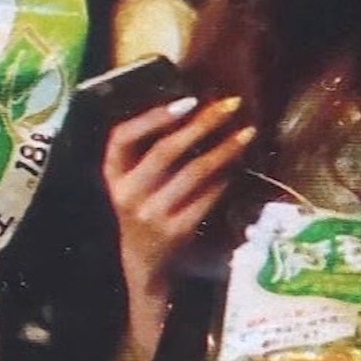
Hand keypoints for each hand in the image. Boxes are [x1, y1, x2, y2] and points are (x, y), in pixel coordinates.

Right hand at [104, 95, 255, 295]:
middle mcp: (128, 194)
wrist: (144, 259)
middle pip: (165, 151)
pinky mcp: (176, 230)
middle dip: (201, 124)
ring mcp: (151, 214)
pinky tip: (239, 166)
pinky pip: (207, 197)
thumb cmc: (143, 205)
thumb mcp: (132, 180)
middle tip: (230, 106)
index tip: (188, 101)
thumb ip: (147, 150)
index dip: (152, 117)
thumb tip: (192, 108)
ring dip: (224, 149)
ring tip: (247, 133)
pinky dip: (226, 178)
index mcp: (113, 174)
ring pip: (193, 173)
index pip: (122, 137)